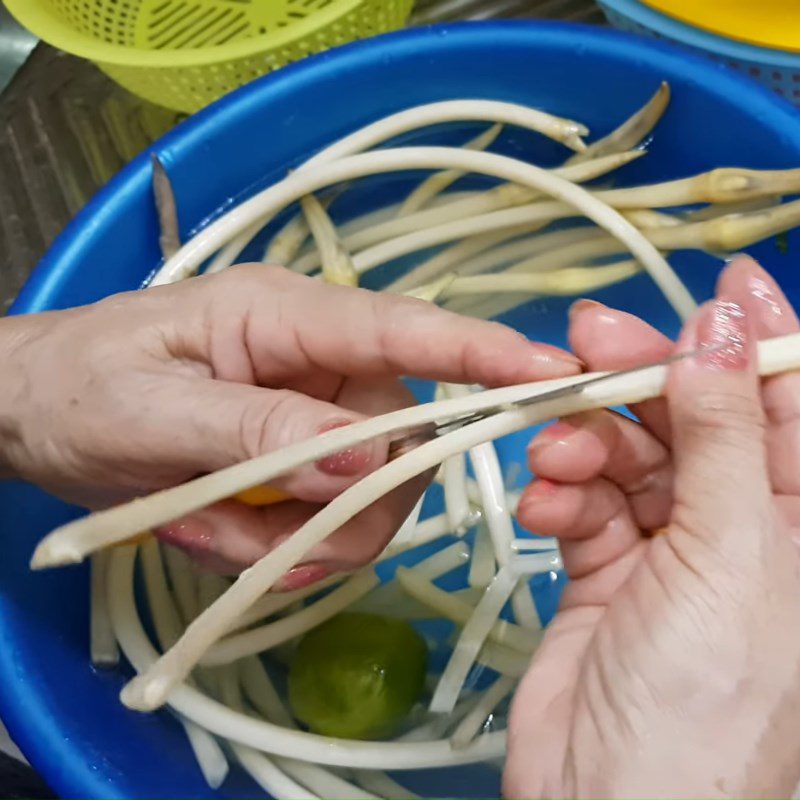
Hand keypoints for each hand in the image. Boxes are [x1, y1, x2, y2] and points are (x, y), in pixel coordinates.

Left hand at [0, 265, 578, 578]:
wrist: (34, 414)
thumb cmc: (80, 388)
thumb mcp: (153, 410)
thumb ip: (259, 431)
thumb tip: (369, 462)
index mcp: (286, 318)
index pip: (403, 331)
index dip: (482, 354)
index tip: (555, 377)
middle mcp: (320, 366)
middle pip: (397, 447)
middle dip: (337, 510)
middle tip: (250, 538)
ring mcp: (316, 419)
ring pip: (366, 500)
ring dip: (291, 537)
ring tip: (202, 529)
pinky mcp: (302, 465)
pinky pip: (327, 525)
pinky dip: (273, 549)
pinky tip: (208, 534)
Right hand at [505, 256, 799, 797]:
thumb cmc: (703, 706)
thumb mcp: (729, 556)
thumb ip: (722, 439)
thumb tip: (719, 331)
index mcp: (799, 522)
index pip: (792, 405)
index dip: (762, 339)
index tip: (724, 284)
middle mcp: (738, 528)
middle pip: (692, 421)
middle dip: (641, 381)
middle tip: (585, 343)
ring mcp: (666, 548)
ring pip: (625, 458)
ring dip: (583, 446)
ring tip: (552, 461)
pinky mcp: (603, 568)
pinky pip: (582, 505)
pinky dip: (559, 498)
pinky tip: (544, 509)